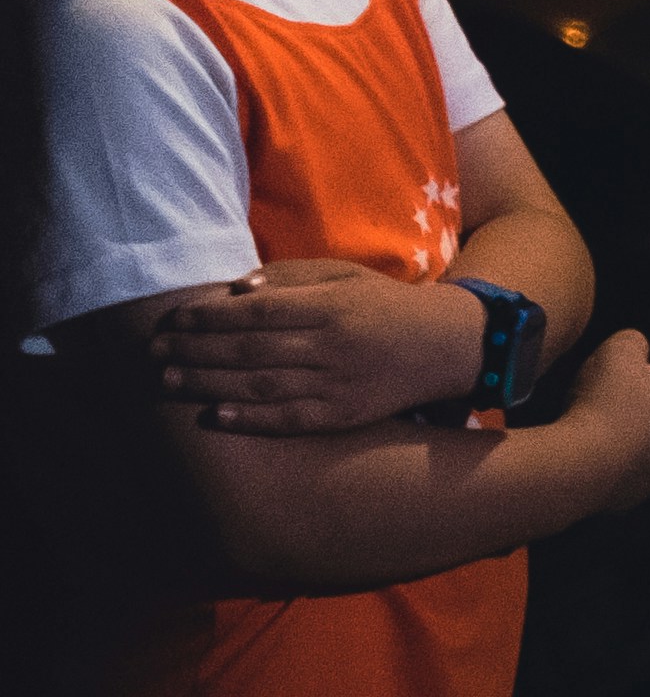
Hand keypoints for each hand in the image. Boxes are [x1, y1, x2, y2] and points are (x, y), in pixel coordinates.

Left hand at [144, 262, 487, 431]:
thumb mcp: (347, 277)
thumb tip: (237, 291)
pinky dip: (250, 419)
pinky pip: (290, 419)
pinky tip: (215, 416)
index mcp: (333, 305)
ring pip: (262, 385)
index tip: (173, 318)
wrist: (447, 344)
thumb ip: (293, 277)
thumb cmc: (386, 304)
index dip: (210, 316)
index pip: (258, 311)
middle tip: (155, 351)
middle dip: (196, 349)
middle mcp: (334, 344)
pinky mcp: (345, 415)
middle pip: (251, 349)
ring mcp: (339, 383)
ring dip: (209, 383)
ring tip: (169, 380)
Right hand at [559, 331, 649, 501]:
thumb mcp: (618, 350)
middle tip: (636, 376)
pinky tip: (592, 437)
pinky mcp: (633, 493)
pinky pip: (637, 460)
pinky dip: (622, 443)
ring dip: (644, 415)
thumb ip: (635, 341)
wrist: (573, 474)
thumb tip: (637, 354)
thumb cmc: (603, 406)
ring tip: (607, 405)